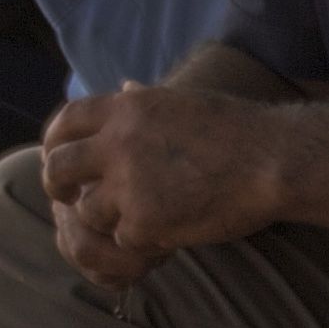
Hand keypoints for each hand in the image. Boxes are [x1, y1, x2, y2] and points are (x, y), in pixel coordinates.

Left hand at [35, 83, 287, 290]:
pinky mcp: (145, 221)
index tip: (59, 156)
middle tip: (70, 197)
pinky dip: (143, 240)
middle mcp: (118, 143)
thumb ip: (141, 101)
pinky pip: (124, 238)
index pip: (65, 121)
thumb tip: (122, 87)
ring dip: (110, 218)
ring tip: (145, 214)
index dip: (55, 142)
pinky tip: (171, 229)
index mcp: (126, 109)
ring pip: (88, 211)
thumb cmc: (235, 130)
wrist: (273, 161)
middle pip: (58, 168)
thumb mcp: (179, 101)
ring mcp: (129, 184)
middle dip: (58, 187)